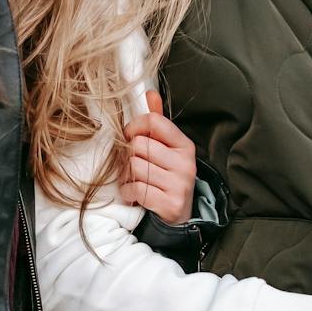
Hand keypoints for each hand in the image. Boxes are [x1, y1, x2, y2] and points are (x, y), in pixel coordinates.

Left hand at [119, 91, 196, 225]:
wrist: (181, 217)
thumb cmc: (167, 177)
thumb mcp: (167, 149)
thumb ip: (158, 122)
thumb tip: (150, 93)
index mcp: (184, 145)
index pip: (153, 121)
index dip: (134, 127)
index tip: (130, 137)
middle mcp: (185, 163)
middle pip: (139, 145)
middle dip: (128, 155)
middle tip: (130, 164)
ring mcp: (179, 184)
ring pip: (134, 167)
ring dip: (126, 175)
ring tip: (133, 180)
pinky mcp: (170, 204)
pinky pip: (136, 189)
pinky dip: (128, 192)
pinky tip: (134, 194)